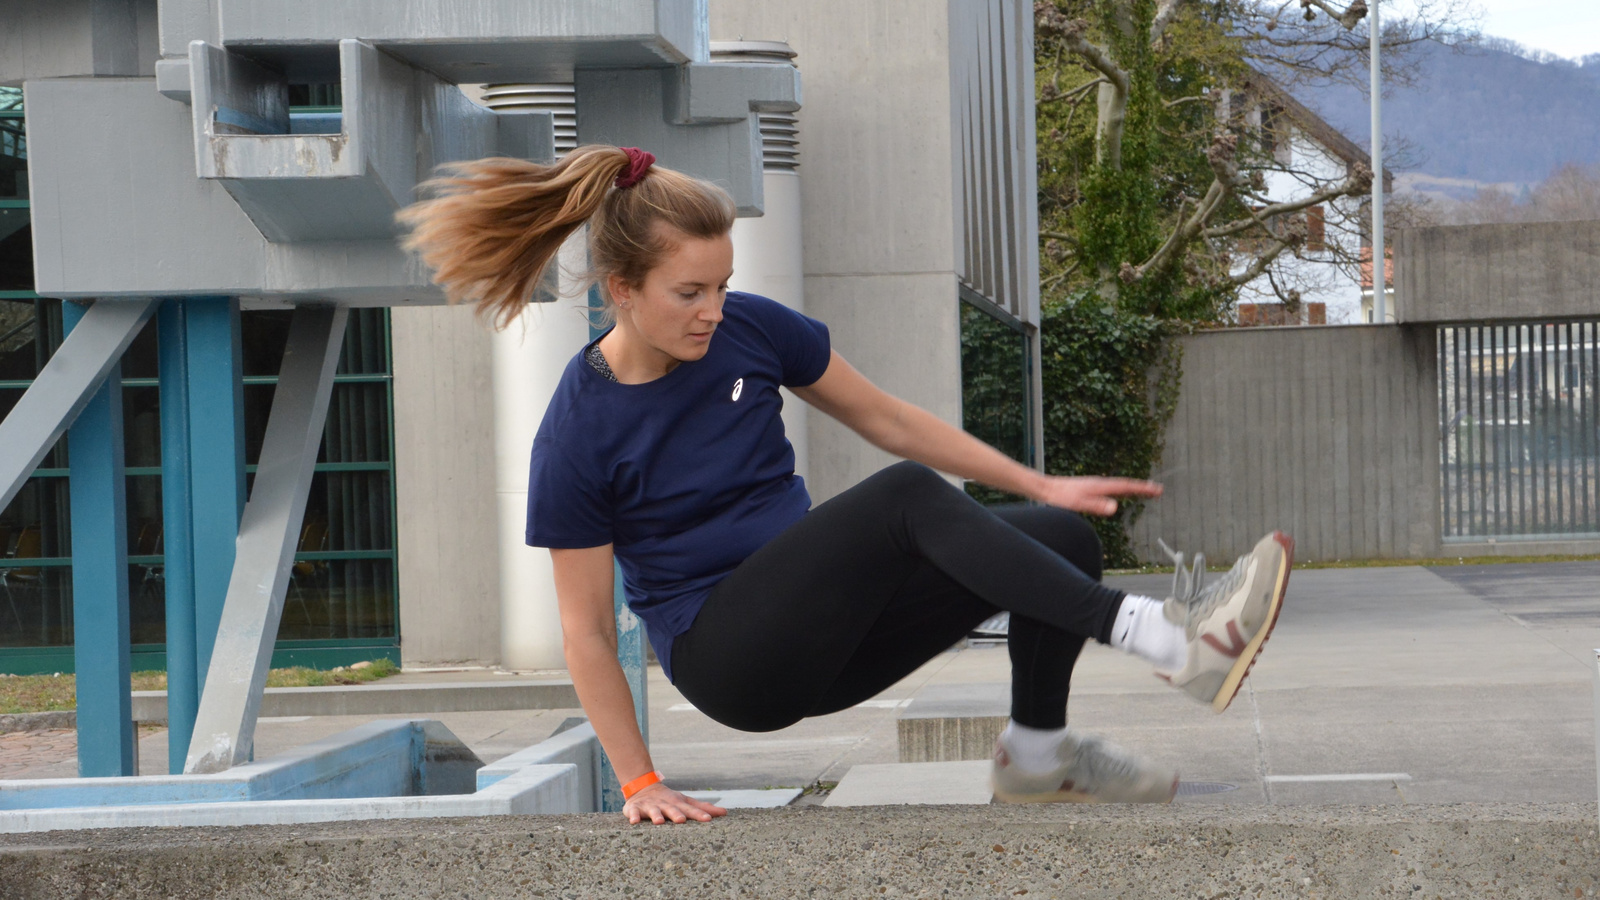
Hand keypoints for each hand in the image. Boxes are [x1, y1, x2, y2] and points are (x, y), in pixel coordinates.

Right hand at [623, 782, 727, 824]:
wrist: (643, 788)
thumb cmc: (669, 800)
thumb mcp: (685, 802)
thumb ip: (703, 808)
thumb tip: (725, 813)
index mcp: (677, 804)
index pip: (690, 809)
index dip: (699, 814)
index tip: (708, 819)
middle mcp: (665, 804)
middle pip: (672, 809)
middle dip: (676, 815)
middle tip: (681, 820)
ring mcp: (650, 806)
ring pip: (653, 811)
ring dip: (656, 815)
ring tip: (659, 821)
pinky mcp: (635, 808)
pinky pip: (633, 813)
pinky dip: (633, 816)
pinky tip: (634, 822)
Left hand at [1032, 475, 1162, 515]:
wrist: (1045, 489)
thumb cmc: (1060, 498)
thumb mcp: (1078, 504)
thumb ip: (1096, 506)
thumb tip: (1114, 507)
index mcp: (1100, 486)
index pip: (1126, 486)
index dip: (1142, 489)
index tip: (1157, 490)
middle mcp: (1100, 483)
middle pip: (1126, 485)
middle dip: (1143, 488)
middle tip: (1158, 490)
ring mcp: (1095, 485)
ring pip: (1119, 486)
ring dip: (1133, 488)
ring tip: (1146, 491)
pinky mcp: (1089, 488)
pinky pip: (1111, 489)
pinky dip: (1122, 490)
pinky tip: (1121, 494)